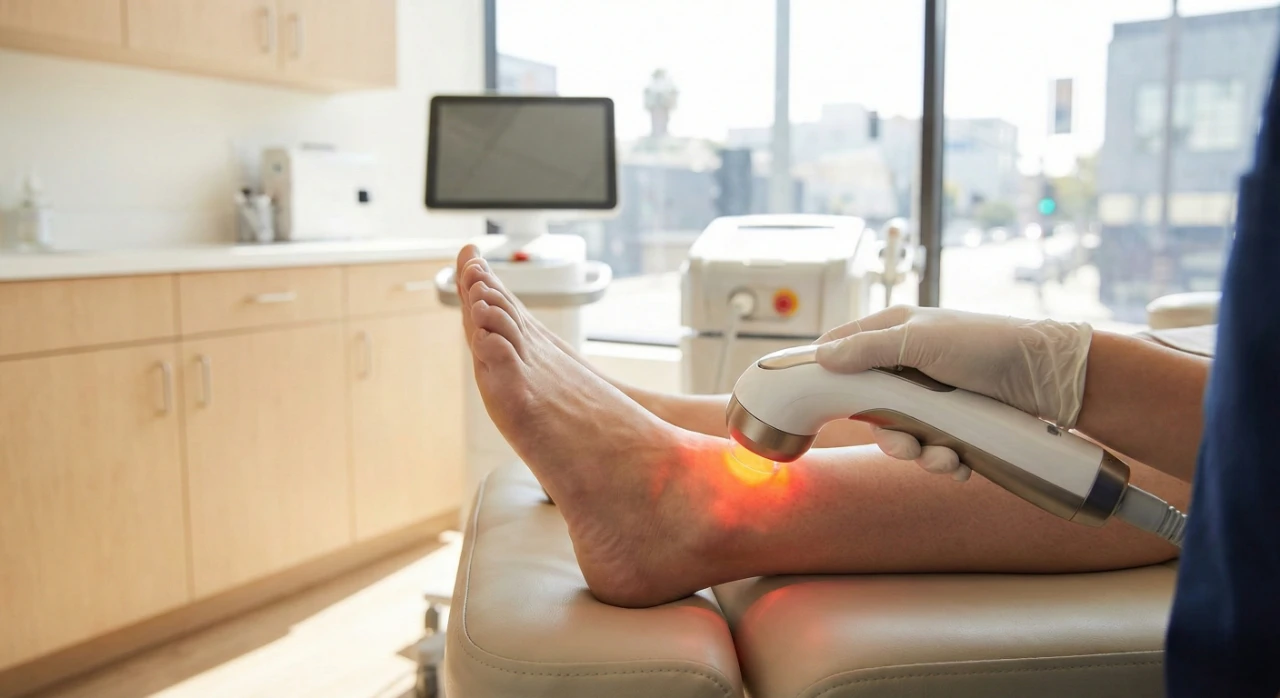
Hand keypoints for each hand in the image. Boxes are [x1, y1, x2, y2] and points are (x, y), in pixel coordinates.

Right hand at [815, 306, 1092, 480]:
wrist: (1051, 376)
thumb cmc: (985, 344)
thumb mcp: (920, 339)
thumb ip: (868, 349)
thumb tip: (820, 357)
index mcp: (895, 334)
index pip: (843, 350)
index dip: (826, 374)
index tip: (812, 400)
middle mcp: (910, 365)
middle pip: (871, 406)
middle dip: (887, 434)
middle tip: (904, 444)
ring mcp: (934, 396)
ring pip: (903, 434)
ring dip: (919, 454)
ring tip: (944, 459)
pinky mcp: (958, 422)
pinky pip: (935, 449)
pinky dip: (945, 461)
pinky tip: (962, 463)